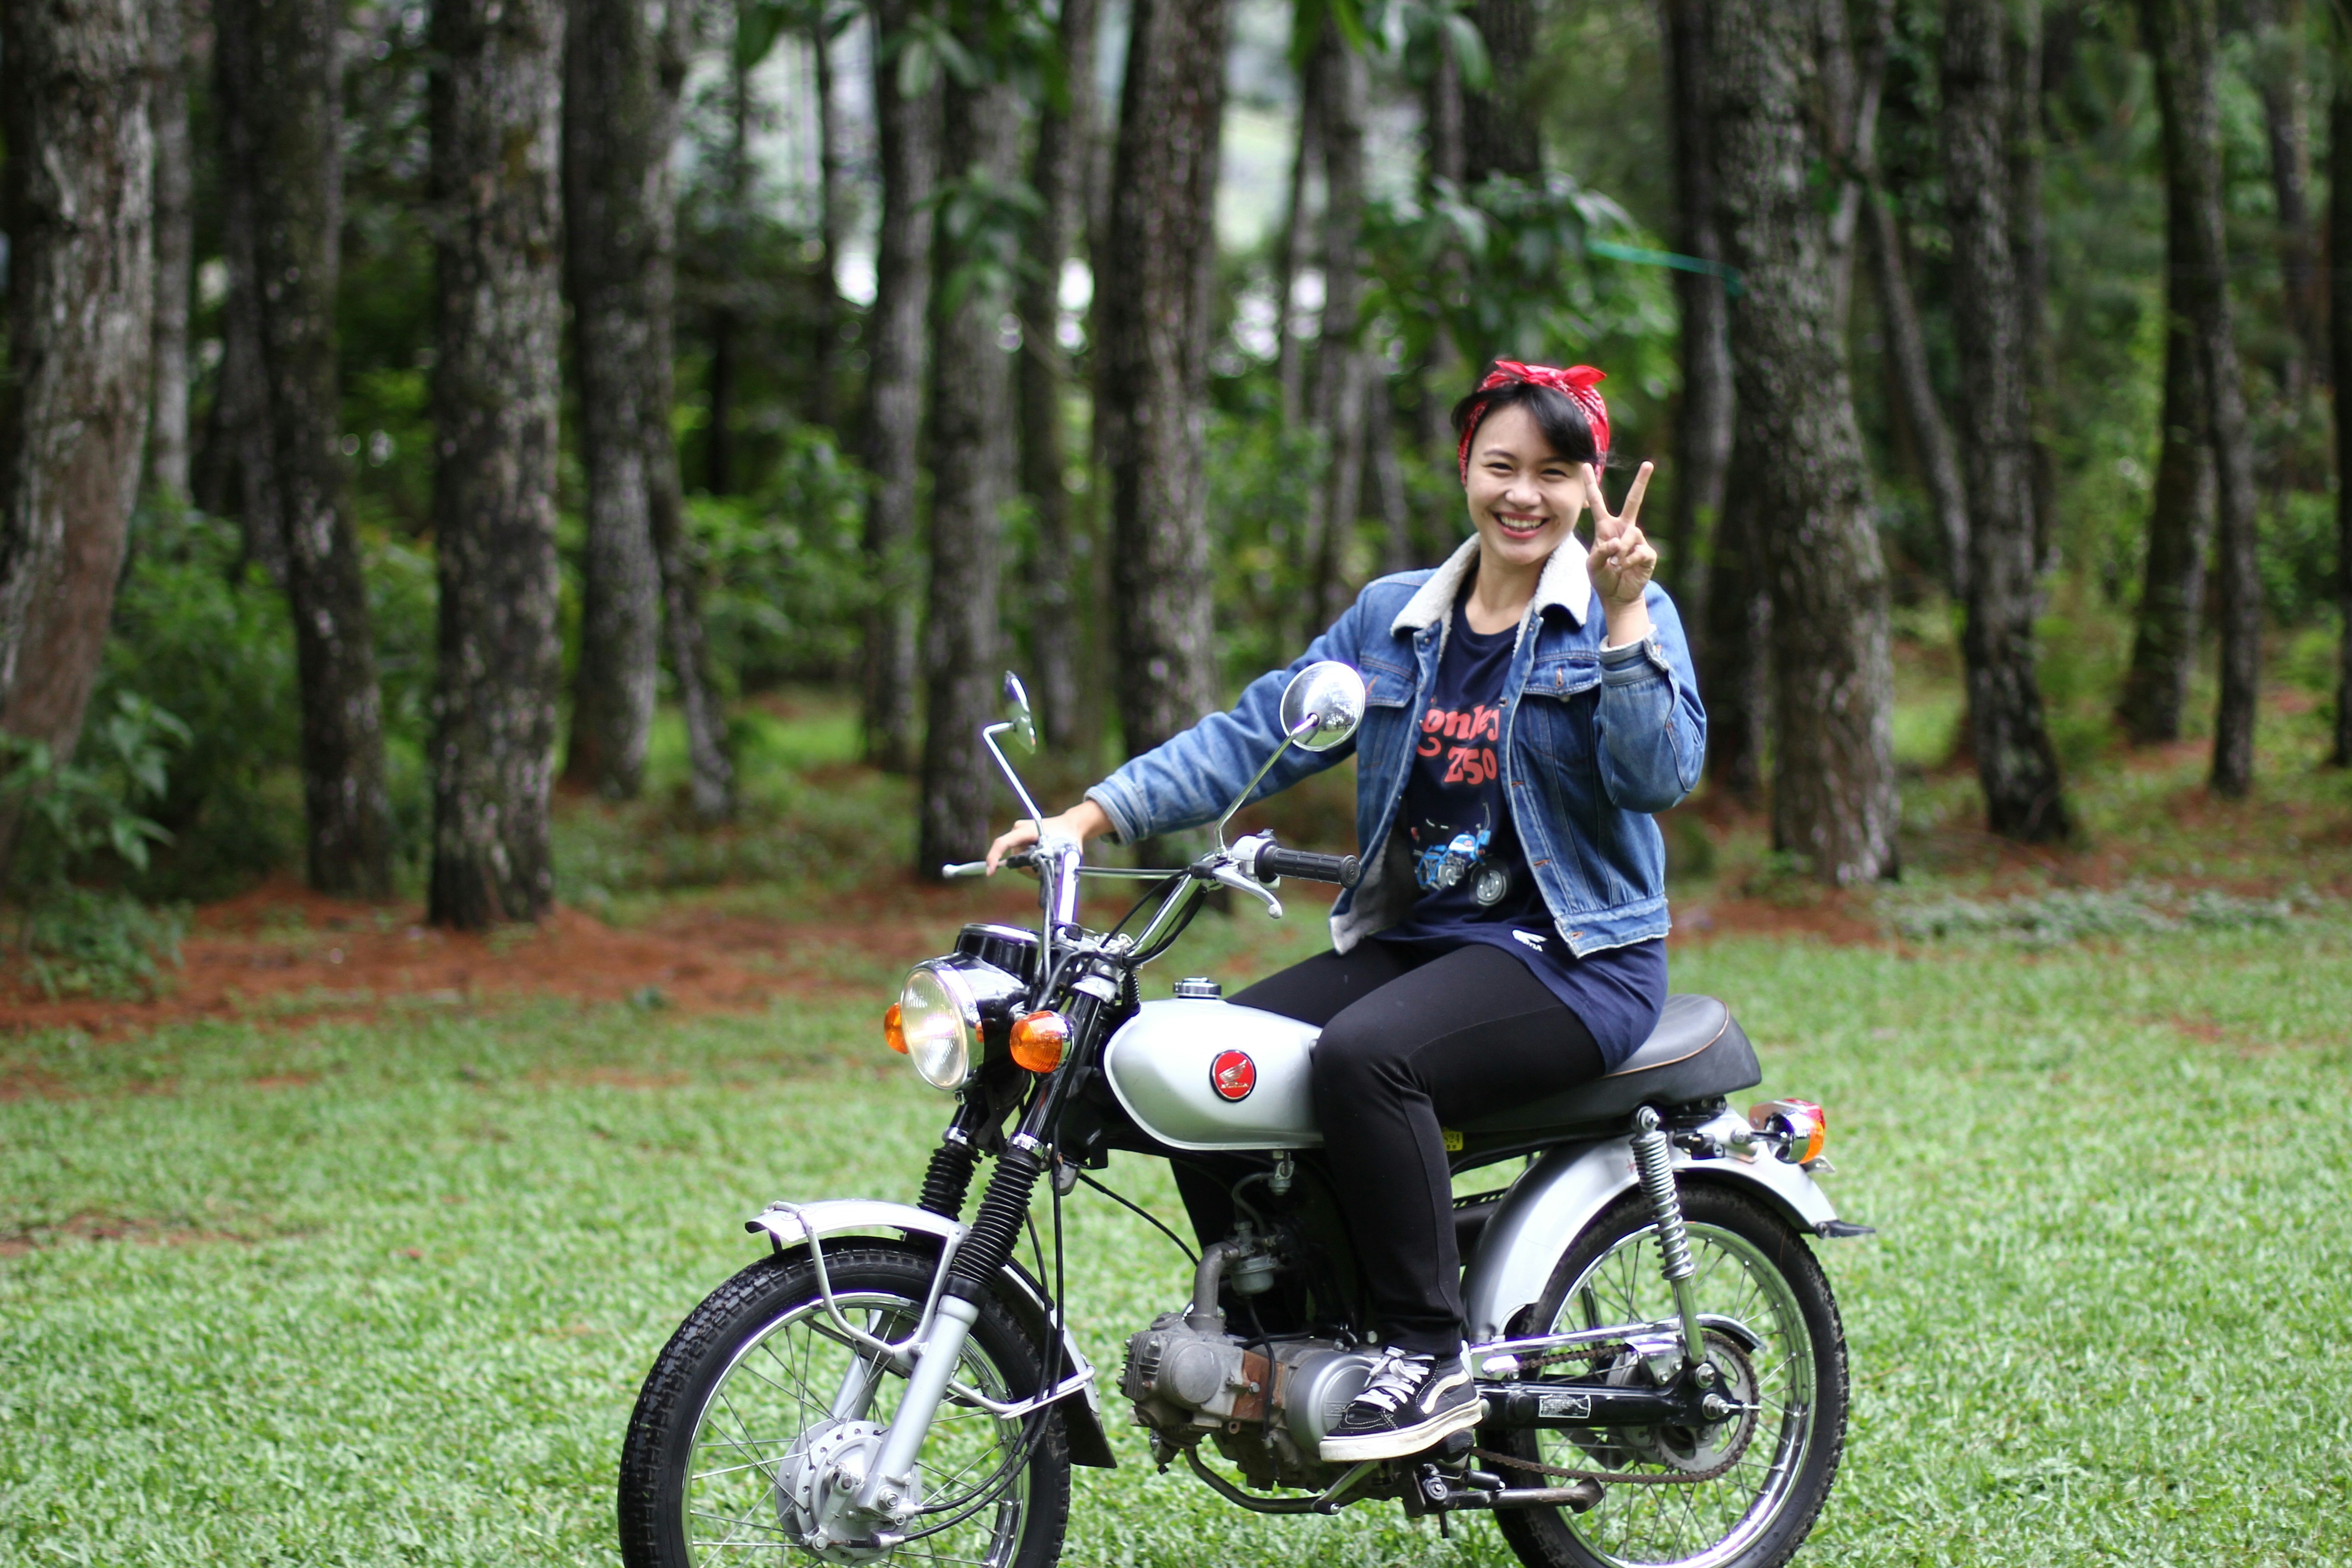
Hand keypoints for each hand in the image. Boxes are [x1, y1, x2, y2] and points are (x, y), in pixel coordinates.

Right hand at [985, 799, 1113, 872]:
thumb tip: (1046, 881)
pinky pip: (1021, 856)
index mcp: (1027, 830)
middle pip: (1014, 857)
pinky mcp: (1021, 839)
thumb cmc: (1068, 837)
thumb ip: (1053, 866)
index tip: (990, 872)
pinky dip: (1031, 863)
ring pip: (1018, 859)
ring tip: (1048, 861)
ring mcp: (1018, 833)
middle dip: (1027, 868)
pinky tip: (1043, 859)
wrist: (1070, 825)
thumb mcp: (1064, 853)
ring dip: (1031, 866)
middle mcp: (1019, 829)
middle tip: (1046, 868)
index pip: (1003, 843)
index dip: (994, 857)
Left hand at [1586, 461, 1656, 609]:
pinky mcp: (1648, 553)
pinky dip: (1627, 563)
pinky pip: (1638, 552)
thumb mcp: (1592, 565)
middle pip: (1633, 501)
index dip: (1591, 485)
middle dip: (1641, 482)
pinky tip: (1624, 570)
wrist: (1617, 596)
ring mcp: (1638, 540)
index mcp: (1606, 527)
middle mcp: (1624, 528)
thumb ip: (1600, 552)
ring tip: (1615, 565)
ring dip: (1620, 553)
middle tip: (1649, 463)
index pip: (1597, 503)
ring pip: (1630, 537)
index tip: (1586, 465)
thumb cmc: (1602, 577)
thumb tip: (1617, 542)